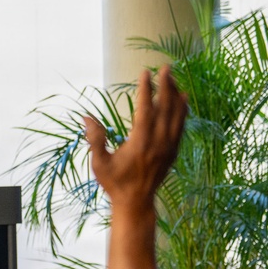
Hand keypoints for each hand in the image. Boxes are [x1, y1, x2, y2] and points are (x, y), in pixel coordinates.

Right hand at [85, 65, 186, 208]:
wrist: (135, 202)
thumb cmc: (114, 183)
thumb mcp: (99, 163)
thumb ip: (95, 139)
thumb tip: (86, 117)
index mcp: (140, 142)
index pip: (145, 108)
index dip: (146, 89)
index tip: (145, 72)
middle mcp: (158, 142)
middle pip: (166, 107)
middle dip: (167, 84)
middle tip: (166, 66)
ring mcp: (168, 146)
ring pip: (177, 114)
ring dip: (176, 94)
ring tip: (174, 78)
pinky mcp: (173, 150)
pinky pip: (181, 125)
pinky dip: (183, 110)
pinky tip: (183, 99)